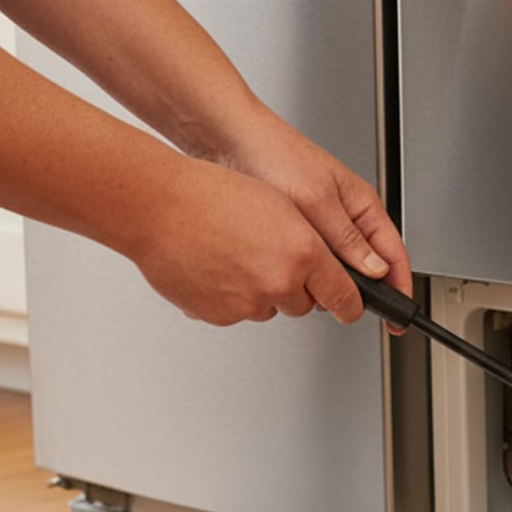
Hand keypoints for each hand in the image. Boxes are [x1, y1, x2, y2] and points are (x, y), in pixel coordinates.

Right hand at [125, 158, 367, 326]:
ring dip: (261, 290)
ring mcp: (248, 303)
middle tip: (268, 256)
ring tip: (235, 253)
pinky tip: (216, 266)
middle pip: (305, 304)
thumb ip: (314, 244)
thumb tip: (330, 270)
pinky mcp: (219, 316)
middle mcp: (279, 283)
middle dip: (296, 287)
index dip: (352, 305)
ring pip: (268, 307)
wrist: (157, 206)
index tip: (354, 309)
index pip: (344, 295)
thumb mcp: (281, 207)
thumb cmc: (213, 195)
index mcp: (303, 253)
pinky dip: (231, 296)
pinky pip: (236, 312)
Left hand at [214, 109, 412, 332]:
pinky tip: (295, 277)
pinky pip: (314, 261)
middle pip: (370, 267)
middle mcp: (348, 217)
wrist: (230, 140)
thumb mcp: (317, 201)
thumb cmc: (276, 155)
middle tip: (348, 310)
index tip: (400, 315)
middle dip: (361, 291)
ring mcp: (324, 224)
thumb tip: (376, 270)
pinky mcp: (299, 229)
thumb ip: (347, 239)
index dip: (400, 287)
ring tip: (316, 293)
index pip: (394, 255)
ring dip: (331, 282)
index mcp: (363, 206)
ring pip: (340, 267)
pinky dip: (308, 274)